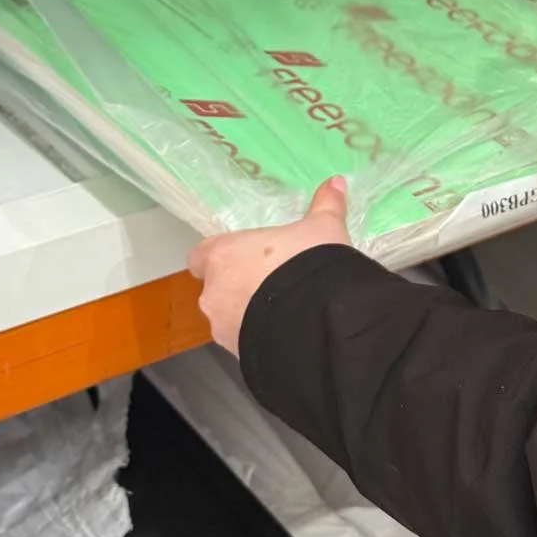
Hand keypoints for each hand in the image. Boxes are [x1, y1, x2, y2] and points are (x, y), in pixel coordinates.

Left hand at [188, 176, 352, 354]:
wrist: (316, 320)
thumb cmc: (307, 264)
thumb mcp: (323, 228)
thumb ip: (325, 205)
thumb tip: (336, 182)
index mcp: (222, 255)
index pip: (201, 256)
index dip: (219, 257)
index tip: (242, 258)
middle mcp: (214, 292)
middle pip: (216, 288)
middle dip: (239, 287)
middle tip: (273, 284)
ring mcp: (223, 326)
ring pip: (229, 318)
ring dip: (248, 315)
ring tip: (285, 311)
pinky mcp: (238, 354)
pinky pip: (245, 342)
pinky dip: (260, 338)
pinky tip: (288, 333)